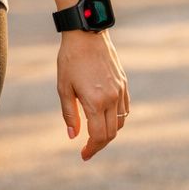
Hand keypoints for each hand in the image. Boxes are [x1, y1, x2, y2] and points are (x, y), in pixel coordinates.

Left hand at [57, 30, 128, 161]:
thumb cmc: (70, 60)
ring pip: (121, 122)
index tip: (83, 155)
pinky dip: (117, 119)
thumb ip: (70, 114)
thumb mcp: (63, 88)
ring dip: (109, 133)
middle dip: (99, 145)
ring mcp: (120, 91)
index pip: (98, 135)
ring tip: (95, 135)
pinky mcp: (123, 83)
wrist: (87, 34)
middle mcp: (112, 98)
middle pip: (111, 133)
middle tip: (88, 149)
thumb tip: (73, 136)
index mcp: (96, 101)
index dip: (92, 149)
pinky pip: (125, 108)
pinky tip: (106, 119)